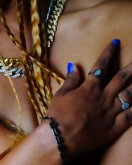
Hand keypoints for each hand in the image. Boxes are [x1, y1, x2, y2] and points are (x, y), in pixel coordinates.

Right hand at [47, 40, 131, 156]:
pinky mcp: (115, 127)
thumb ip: (71, 80)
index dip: (108, 53)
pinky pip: (130, 116)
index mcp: (89, 88)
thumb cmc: (57, 115)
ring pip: (129, 96)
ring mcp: (111, 112)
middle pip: (121, 79)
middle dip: (131, 67)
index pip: (101, 66)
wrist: (61, 137)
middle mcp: (103, 97)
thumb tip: (75, 65)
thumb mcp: (60, 94)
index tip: (115, 43)